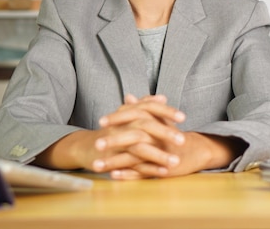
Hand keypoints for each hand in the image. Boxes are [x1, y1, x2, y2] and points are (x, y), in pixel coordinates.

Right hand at [33, 94, 184, 173]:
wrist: (86, 147)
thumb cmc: (112, 130)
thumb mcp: (127, 116)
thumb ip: (145, 106)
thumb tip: (163, 98)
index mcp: (128, 114)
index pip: (148, 107)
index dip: (166, 112)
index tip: (183, 117)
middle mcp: (122, 125)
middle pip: (145, 125)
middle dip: (165, 133)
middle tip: (183, 140)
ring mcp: (116, 142)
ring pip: (139, 147)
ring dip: (159, 155)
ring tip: (176, 162)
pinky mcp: (113, 159)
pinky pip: (132, 165)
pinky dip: (148, 169)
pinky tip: (163, 173)